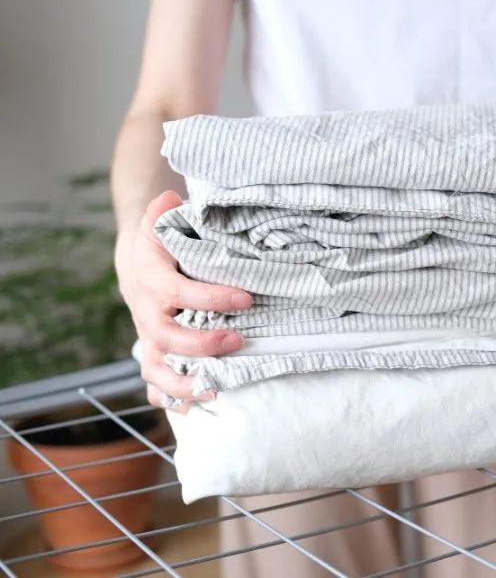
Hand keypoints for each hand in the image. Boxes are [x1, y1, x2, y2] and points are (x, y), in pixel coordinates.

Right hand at [116, 191, 251, 411]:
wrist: (138, 262)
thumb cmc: (161, 243)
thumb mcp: (161, 224)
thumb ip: (165, 213)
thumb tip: (170, 198)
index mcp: (150, 280)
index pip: (178, 293)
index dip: (210, 297)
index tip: (246, 297)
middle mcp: (146, 313)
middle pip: (166, 338)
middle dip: (202, 344)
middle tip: (239, 340)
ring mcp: (148, 337)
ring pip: (155, 368)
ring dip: (183, 383)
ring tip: (217, 389)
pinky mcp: (155, 352)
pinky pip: (155, 383)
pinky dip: (171, 399)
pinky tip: (196, 409)